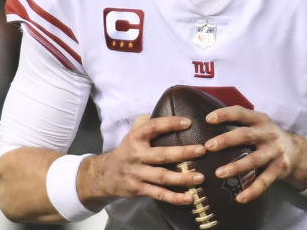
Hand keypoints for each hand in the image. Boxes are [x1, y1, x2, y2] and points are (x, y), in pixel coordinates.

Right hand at [78, 115, 206, 209]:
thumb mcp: (132, 133)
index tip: (189, 122)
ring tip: (200, 177)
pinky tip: (190, 198)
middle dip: (183, 153)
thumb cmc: (127, 151)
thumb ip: (146, 122)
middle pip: (162, 155)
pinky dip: (174, 198)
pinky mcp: (139, 189)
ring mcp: (137, 174)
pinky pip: (158, 194)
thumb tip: (165, 109)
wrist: (105, 175)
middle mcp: (136, 155)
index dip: (170, 123)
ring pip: (162, 177)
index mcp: (136, 137)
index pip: (153, 127)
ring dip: (182, 178)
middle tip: (202, 150)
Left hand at [204, 106, 306, 202]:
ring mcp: (275, 151)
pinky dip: (252, 190)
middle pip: (246, 135)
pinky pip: (264, 181)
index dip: (225, 114)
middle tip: (208, 146)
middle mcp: (268, 134)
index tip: (208, 119)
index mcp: (260, 120)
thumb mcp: (259, 125)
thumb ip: (241, 124)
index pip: (241, 113)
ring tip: (219, 173)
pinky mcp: (280, 168)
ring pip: (254, 160)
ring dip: (236, 167)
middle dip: (226, 140)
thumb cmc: (268, 137)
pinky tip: (239, 198)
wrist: (298, 152)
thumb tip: (207, 125)